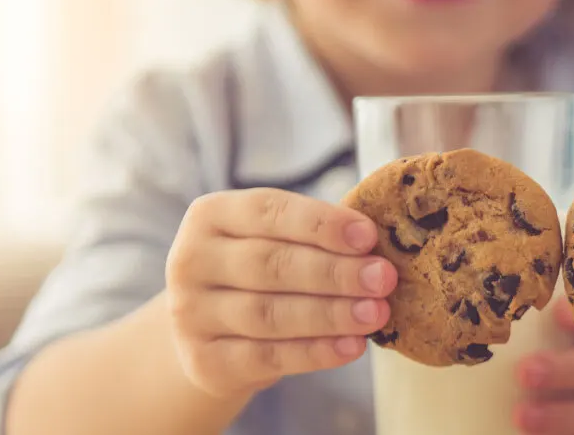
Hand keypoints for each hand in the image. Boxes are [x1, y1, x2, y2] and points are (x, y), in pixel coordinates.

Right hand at [164, 188, 396, 396]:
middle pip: (270, 265)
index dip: (321, 223)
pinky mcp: (204, 361)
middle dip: (334, 272)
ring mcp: (190, 314)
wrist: (213, 335)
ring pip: (269, 314)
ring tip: (376, 313)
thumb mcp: (275, 242)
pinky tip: (352, 346)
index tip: (369, 236)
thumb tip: (377, 245)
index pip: (267, 211)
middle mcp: (190, 260)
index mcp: (210, 215)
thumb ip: (315, 236)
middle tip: (383, 278)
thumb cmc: (261, 274)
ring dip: (330, 314)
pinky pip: (266, 357)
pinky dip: (314, 353)